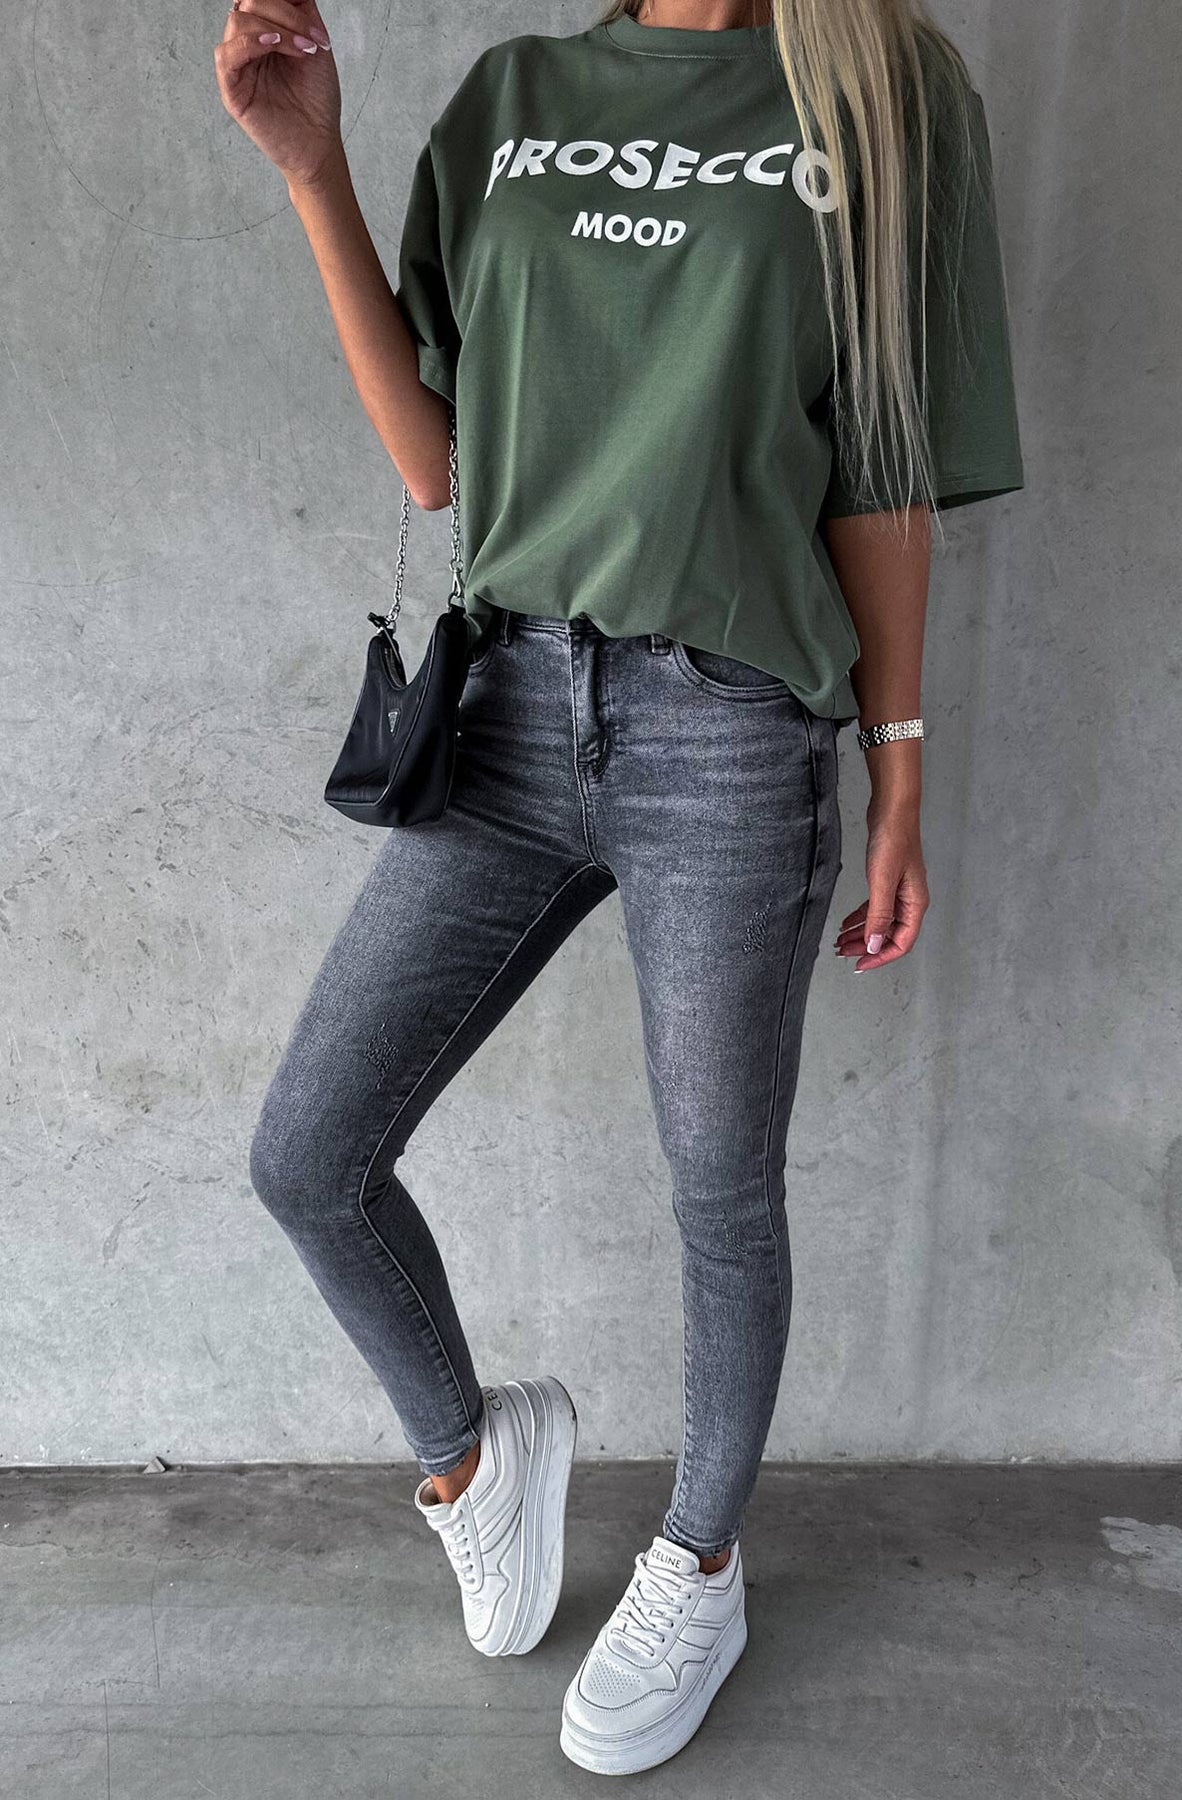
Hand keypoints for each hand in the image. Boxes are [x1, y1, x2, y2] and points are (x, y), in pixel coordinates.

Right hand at [214, 0, 342, 190]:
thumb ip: (301, 11)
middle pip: (248, 4)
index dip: (284, 3)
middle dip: (285, 14)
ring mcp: (237, 66)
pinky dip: (251, 42)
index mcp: (264, 32)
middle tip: (312, 41)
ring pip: (237, 22)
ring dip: (275, 29)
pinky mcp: (232, 89)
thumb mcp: (316, 43)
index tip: (313, 25)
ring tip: (302, 51)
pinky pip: (227, 54)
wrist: (320, 142)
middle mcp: (247, 45)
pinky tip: (274, 44)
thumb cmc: (317, 99)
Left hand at [834, 799, 929, 971]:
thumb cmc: (893, 840)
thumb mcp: (882, 882)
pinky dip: (861, 917)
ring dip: (861, 933)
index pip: (901, 943)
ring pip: (881, 922)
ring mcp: (900, 891)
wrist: (893, 810)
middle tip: (843, 953)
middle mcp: (910, 900)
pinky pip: (876, 908)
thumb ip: (878, 915)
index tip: (859, 964)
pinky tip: (847, 922)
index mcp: (915, 904)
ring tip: (841, 941)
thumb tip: (874, 944)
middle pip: (889, 935)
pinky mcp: (888, 880)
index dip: (880, 957)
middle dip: (866, 947)